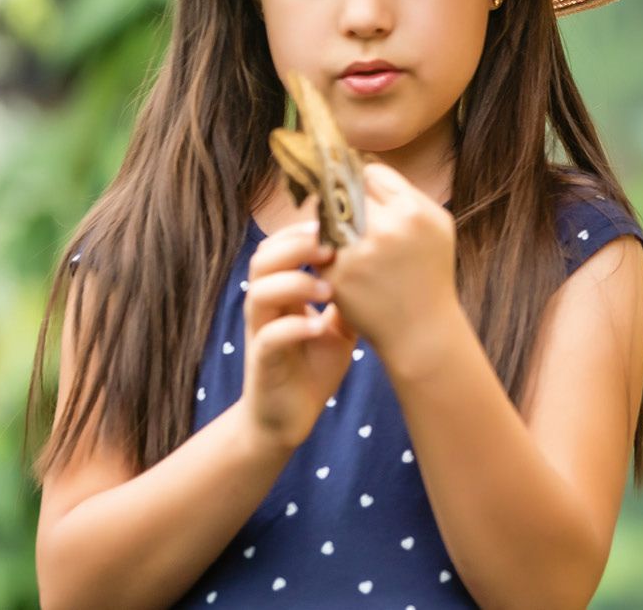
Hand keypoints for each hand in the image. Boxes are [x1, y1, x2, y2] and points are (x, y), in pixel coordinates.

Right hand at [240, 222, 356, 448]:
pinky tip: (319, 327)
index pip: (280, 246)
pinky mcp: (262, 362)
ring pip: (259, 293)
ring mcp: (260, 333)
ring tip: (329, 289)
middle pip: (263, 259)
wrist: (289, 417)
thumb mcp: (340, 324)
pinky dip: (294, 327)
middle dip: (296, 246)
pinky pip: (269, 337)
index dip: (304, 231)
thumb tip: (383, 263)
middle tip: (332, 248)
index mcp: (283, 292)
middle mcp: (266, 307)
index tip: (338, 226)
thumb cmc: (314, 365)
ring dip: (294, 283)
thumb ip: (352, 295)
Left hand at [315, 163, 462, 367]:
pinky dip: (326, 253)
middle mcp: (386, 228)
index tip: (365, 199)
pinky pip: (320, 248)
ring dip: (331, 226)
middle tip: (349, 218)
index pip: (371, 174)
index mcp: (413, 212)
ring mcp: (358, 252)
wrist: (421, 330)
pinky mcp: (338, 275)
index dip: (366, 187)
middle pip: (345, 193)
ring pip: (327, 218)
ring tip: (348, 241)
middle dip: (345, 203)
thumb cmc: (430, 273)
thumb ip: (406, 195)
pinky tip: (345, 267)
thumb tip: (364, 170)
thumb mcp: (437, 226)